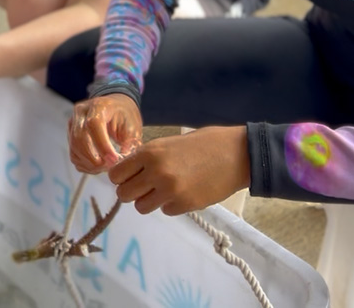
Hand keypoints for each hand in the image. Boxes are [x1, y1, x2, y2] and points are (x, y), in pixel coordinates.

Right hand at [68, 93, 142, 173]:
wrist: (115, 108)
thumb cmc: (125, 116)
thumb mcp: (133, 127)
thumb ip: (129, 144)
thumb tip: (121, 164)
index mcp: (98, 106)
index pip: (93, 124)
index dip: (102, 145)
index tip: (114, 160)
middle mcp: (81, 113)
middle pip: (79, 138)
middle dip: (94, 158)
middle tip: (110, 166)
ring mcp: (73, 124)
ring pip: (75, 149)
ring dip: (90, 164)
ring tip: (106, 166)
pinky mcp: (70, 135)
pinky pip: (74, 155)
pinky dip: (85, 165)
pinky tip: (98, 166)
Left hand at [108, 126, 249, 215]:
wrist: (237, 154)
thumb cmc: (204, 143)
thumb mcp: (169, 143)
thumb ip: (147, 157)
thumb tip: (128, 171)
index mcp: (150, 153)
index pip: (116, 175)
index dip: (122, 178)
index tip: (130, 177)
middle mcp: (156, 172)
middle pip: (124, 194)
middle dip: (132, 192)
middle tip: (145, 187)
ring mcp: (170, 191)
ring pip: (141, 207)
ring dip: (150, 201)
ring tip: (165, 190)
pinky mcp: (185, 205)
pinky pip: (165, 211)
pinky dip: (171, 205)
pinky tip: (185, 192)